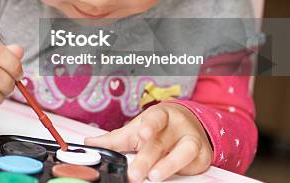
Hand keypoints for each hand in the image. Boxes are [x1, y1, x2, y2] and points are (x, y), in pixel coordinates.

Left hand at [84, 102, 212, 181]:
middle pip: (161, 142)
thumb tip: (88, 143)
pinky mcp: (202, 156)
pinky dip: (184, 170)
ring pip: (184, 151)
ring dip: (169, 165)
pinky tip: (173, 176)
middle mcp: (176, 126)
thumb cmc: (158, 128)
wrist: (189, 124)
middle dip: (147, 158)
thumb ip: (114, 139)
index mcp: (159, 115)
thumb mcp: (136, 130)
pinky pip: (194, 164)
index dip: (149, 125)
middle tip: (135, 173)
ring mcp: (191, 140)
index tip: (143, 132)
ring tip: (154, 176)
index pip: (154, 118)